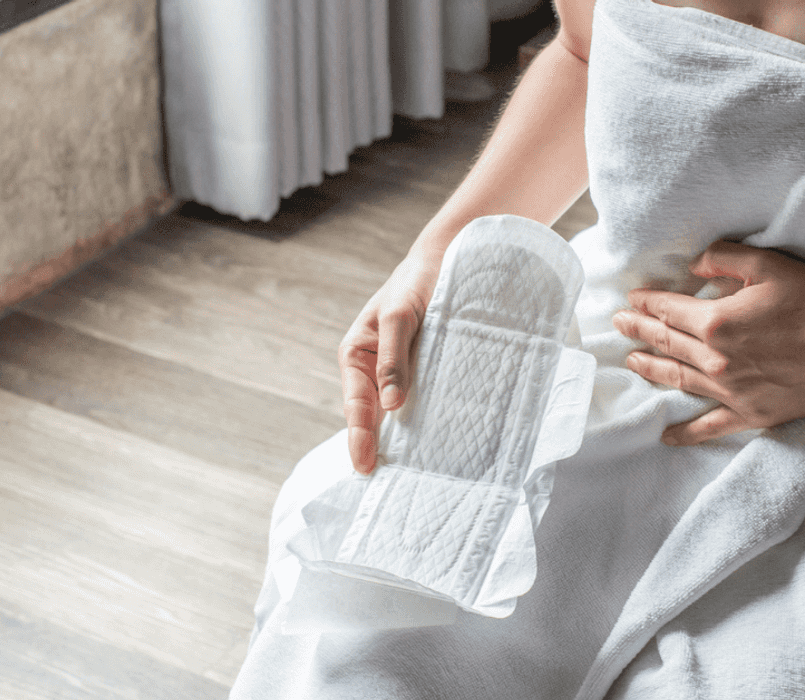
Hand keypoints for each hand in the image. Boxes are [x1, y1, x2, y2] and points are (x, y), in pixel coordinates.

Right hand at [338, 249, 442, 473]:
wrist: (447, 259)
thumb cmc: (416, 282)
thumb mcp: (400, 316)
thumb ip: (394, 357)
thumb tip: (390, 405)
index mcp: (356, 355)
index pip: (356, 406)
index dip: (359, 438)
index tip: (365, 466)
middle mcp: (374, 369)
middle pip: (374, 417)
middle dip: (377, 447)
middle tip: (387, 483)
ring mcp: (399, 373)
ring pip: (398, 413)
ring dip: (404, 439)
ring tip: (411, 475)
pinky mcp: (425, 372)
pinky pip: (422, 401)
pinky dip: (426, 421)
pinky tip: (439, 443)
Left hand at [611, 240, 804, 444]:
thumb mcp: (770, 265)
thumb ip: (725, 259)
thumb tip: (695, 264)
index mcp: (715, 322)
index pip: (668, 310)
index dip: (646, 303)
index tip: (631, 300)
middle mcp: (714, 359)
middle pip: (666, 342)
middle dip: (638, 331)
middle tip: (618, 325)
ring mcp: (729, 390)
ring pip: (677, 379)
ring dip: (650, 368)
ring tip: (632, 361)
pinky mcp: (749, 413)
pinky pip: (709, 427)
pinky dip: (685, 433)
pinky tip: (666, 437)